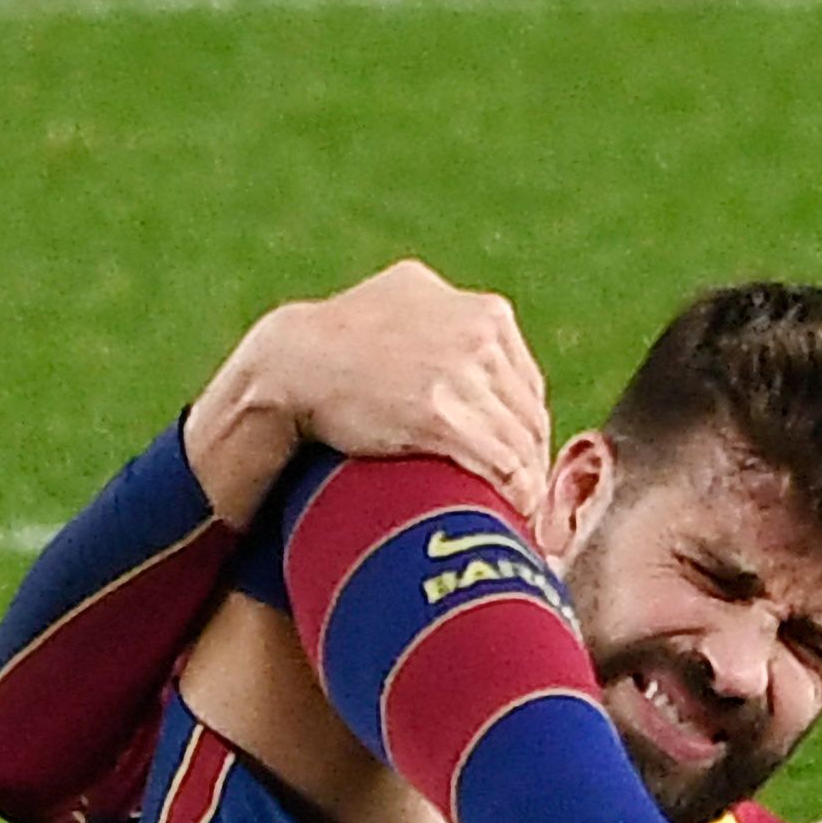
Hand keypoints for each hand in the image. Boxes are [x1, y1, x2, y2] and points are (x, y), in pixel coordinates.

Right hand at [184, 260, 552, 525]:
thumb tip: (457, 354)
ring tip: (523, 517)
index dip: (526, 429)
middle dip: (532, 459)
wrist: (289, 363)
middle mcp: (480, 333)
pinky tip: (513, 513)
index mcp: (481, 310)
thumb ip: (439, 323)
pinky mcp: (440, 413)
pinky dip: (515, 494)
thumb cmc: (335, 344)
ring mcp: (461, 371)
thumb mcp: (402, 305)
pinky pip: (501, 463)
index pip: (525, 381)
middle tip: (527, 499)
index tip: (522, 462)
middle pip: (528, 412)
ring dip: (528, 484)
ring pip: (521, 440)